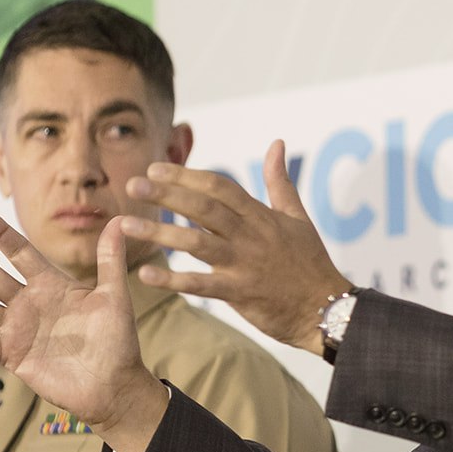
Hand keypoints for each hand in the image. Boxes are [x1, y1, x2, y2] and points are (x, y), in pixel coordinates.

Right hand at [0, 211, 168, 451]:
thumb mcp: (114, 297)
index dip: (2, 236)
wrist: (115, 385)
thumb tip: (119, 220)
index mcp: (50, 285)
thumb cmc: (117, 340)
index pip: (21, 254)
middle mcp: (29, 303)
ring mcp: (18, 330)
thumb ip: (110, 260)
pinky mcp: (13, 356)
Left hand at [119, 139, 350, 354]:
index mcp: (261, 216)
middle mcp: (250, 235)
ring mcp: (244, 263)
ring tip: (126, 226)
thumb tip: (276, 143)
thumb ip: (280, 181)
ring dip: (160, 233)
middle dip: (166, 194)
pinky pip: (201, 285)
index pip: (219, 187)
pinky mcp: (240, 293)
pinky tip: (146, 274)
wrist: (326, 308)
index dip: (186, 175)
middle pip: (204, 208)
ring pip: (196, 243)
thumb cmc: (311, 262)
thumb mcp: (299, 216)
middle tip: (133, 185)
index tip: (155, 169)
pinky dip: (173, 279)